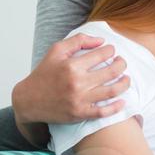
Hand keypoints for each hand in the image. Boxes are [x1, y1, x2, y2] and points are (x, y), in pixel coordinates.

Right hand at [13, 33, 131, 126]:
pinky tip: (122, 101)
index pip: (102, 54)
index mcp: (72, 65)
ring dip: (124, 84)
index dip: (111, 51)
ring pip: (112, 91)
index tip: (111, 51)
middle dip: (122, 65)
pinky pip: (104, 112)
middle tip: (122, 63)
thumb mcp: (56, 51)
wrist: (28, 100)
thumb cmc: (44, 73)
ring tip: (126, 79)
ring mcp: (79, 100)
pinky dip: (116, 107)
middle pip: (111, 71)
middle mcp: (77, 82)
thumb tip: (101, 40)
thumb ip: (78, 41)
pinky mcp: (79, 114)